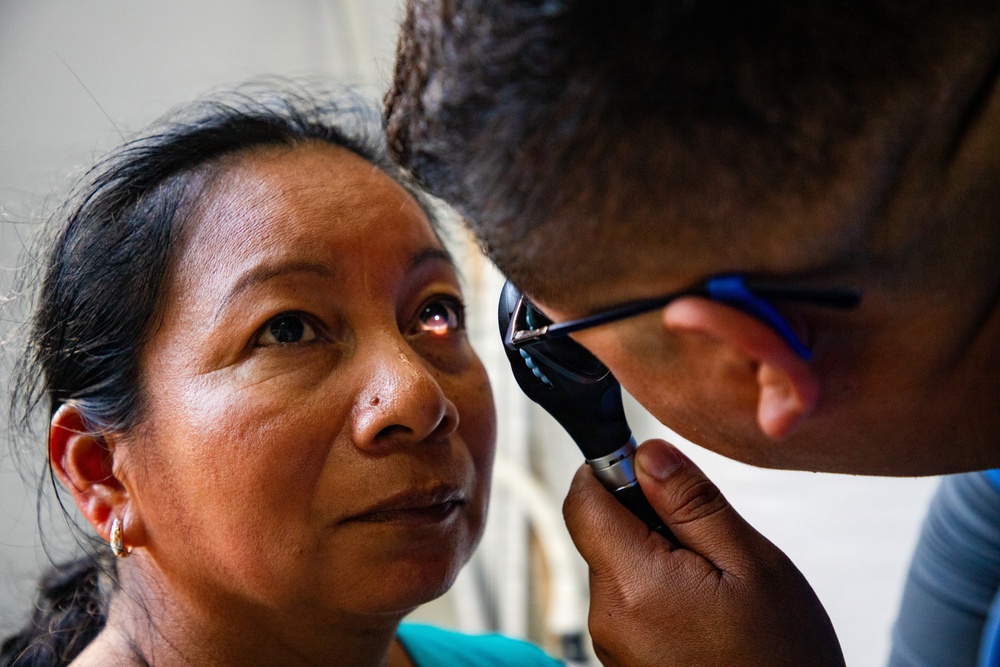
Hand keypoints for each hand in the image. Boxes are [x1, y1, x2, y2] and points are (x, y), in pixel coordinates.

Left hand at [563, 438, 843, 666]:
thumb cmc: (781, 657)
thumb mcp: (750, 562)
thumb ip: (691, 502)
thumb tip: (648, 454)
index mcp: (633, 586)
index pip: (582, 500)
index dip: (611, 471)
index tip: (651, 470)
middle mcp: (608, 618)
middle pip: (600, 532)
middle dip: (644, 518)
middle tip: (706, 538)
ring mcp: (612, 645)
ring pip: (617, 566)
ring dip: (655, 556)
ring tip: (713, 582)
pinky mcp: (623, 660)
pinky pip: (628, 602)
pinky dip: (657, 591)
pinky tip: (703, 610)